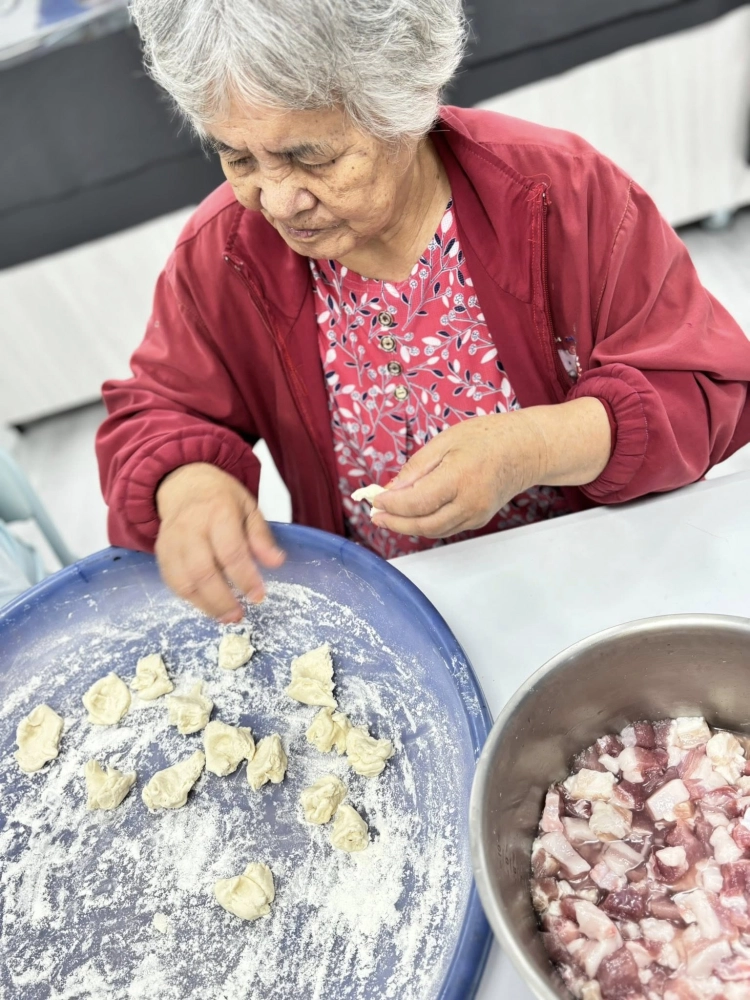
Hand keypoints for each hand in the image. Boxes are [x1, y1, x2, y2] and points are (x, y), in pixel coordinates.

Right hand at [155, 463, 284, 621]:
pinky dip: (190, 599)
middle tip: (239, 616)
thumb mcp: (249, 508)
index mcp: (218, 513)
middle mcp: (191, 528)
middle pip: (203, 571)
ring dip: (206, 605)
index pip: (231, 551)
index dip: (245, 577)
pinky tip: (208, 606)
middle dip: (222, 599)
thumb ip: (261, 536)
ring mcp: (172, 542)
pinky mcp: (161, 553)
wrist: (183, 484)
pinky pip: (172, 582)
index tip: (258, 596)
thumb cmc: (221, 499)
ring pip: (184, 581)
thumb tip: (276, 562)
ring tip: (226, 617)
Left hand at [370, 412, 542, 538]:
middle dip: (395, 523)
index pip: (416, 502)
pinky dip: (426, 525)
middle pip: (423, 524)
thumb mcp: (446, 441)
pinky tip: (412, 516)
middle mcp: (469, 503)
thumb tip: (392, 489)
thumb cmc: (488, 438)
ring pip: (434, 531)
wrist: (526, 449)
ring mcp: (476, 515)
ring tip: (387, 517)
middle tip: (375, 515)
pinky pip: (446, 528)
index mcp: (459, 478)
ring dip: (408, 527)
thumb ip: (417, 467)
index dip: (391, 505)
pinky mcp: (479, 519)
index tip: (375, 500)